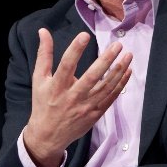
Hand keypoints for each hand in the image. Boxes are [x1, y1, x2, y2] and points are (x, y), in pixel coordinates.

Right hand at [23, 28, 131, 166]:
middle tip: (117, 45)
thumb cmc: (43, 103)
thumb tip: (44, 31)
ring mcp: (86, 107)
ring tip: (128, 55)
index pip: (67, 65)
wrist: (48, 135)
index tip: (85, 35)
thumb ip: (44, 54)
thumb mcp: (39, 78)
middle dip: (106, 60)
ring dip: (118, 71)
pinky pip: (111, 97)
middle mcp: (72, 96)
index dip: (75, 50)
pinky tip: (127, 71)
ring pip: (105, 87)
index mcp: (57, 86)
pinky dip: (121, 84)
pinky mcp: (95, 114)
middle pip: (91, 77)